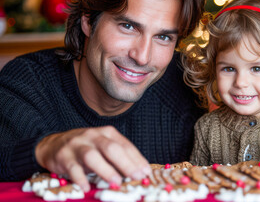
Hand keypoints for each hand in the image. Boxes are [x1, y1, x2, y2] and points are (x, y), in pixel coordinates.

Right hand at [35, 126, 150, 191]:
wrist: (53, 144)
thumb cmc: (86, 148)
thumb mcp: (103, 147)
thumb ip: (119, 157)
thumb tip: (139, 173)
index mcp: (107, 133)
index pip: (125, 145)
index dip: (137, 159)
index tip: (147, 172)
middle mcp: (93, 136)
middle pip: (111, 148)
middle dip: (126, 163)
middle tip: (136, 177)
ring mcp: (77, 145)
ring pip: (92, 156)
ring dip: (106, 170)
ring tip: (116, 183)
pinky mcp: (63, 157)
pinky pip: (72, 168)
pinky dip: (80, 178)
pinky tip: (86, 188)